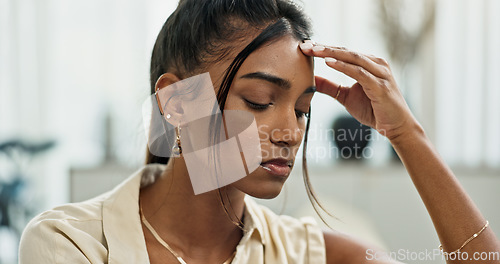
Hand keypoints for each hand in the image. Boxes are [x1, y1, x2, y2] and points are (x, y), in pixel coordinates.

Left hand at [300, 41, 421, 140]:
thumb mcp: (346, 96)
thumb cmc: (374, 110)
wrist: (396, 127)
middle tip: (305, 46)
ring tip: (314, 51)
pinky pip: (359, 73)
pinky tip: (329, 63)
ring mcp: (380, 73)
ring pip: (352, 58)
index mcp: (368, 64)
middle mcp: (376, 64)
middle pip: (346, 52)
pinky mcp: (380, 86)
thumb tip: (311, 78)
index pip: (342, 52)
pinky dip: (343, 67)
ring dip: (331, 53)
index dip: (323, 49)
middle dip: (324, 48)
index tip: (304, 47)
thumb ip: (329, 86)